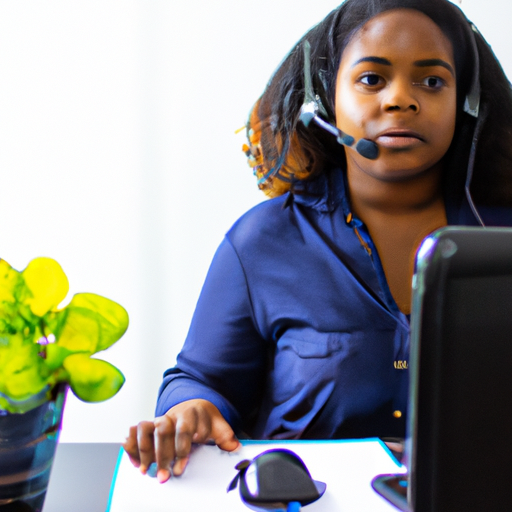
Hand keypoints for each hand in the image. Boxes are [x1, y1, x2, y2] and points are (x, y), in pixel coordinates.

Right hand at [123, 399, 240, 482]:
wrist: (196, 407)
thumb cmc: (206, 420)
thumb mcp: (220, 427)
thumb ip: (227, 438)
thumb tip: (237, 449)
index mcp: (192, 414)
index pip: (184, 430)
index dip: (181, 449)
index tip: (179, 469)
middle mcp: (173, 414)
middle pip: (163, 430)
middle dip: (161, 454)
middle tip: (161, 476)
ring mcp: (159, 418)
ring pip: (146, 427)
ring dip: (143, 449)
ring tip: (145, 470)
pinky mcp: (149, 425)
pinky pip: (135, 430)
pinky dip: (131, 444)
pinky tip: (135, 462)